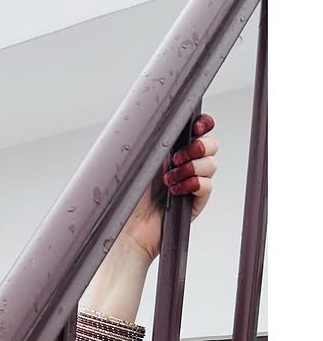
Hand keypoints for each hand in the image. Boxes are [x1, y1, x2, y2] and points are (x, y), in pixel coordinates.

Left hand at [121, 114, 218, 262]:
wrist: (129, 227)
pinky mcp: (196, 201)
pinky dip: (193, 184)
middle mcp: (186, 164)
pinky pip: (207, 185)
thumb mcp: (137, 159)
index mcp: (172, 149)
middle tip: (176, 158)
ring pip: (212, 164)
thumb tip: (159, 113)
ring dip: (190, 168)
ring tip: (168, 181)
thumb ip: (152, 137)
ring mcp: (193, 183)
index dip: (203, 124)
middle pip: (211, 145)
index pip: (199, 129)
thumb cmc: (128, 196)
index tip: (197, 127)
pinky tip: (175, 192)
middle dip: (198, 147)